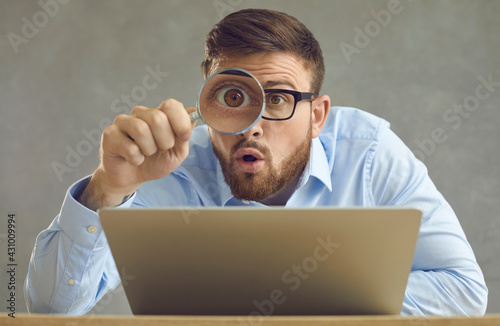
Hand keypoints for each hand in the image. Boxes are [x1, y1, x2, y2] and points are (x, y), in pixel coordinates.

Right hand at [77, 99, 195, 209]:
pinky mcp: (110, 134)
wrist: (132, 178)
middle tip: (160, 150)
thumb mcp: (177, 152)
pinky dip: (136, 159)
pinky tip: (133, 159)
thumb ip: (185, 134)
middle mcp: (140, 113)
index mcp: (159, 114)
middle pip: (157, 118)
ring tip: (146, 154)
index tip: (183, 138)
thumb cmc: (154, 162)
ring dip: (149, 150)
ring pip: (141, 130)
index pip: (171, 105)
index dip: (180, 122)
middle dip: (164, 141)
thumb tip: (192, 114)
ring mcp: (123, 122)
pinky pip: (129, 147)